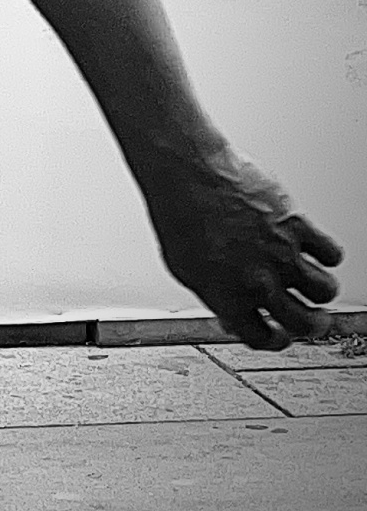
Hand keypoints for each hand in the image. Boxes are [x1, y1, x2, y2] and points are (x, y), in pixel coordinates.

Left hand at [143, 146, 344, 349]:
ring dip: (320, 290)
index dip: (275, 339)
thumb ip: (213, 295)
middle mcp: (259, 282)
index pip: (262, 338)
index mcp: (228, 297)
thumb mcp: (183, 267)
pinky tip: (315, 249)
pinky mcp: (297, 225)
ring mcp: (281, 254)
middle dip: (312, 324)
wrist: (187, 171)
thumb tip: (228, 314)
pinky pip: (331, 253)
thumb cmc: (178, 212)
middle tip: (313, 317)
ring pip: (325, 290)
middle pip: (305, 323)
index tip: (280, 334)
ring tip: (311, 281)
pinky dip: (327, 254)